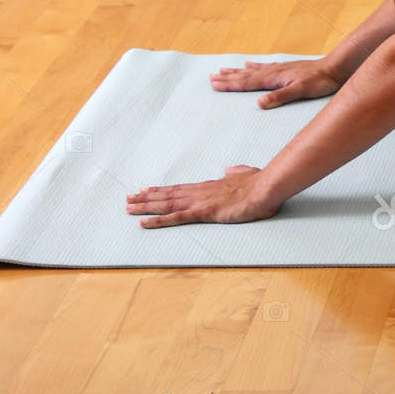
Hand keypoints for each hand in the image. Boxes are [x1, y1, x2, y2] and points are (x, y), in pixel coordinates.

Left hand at [126, 165, 281, 227]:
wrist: (266, 188)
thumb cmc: (259, 184)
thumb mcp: (246, 174)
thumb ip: (236, 172)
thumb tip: (229, 170)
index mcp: (209, 186)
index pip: (180, 189)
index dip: (161, 190)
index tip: (146, 190)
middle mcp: (199, 192)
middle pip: (167, 195)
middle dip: (146, 197)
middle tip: (128, 199)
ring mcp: (200, 202)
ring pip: (166, 204)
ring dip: (145, 207)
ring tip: (128, 208)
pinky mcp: (204, 212)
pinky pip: (175, 218)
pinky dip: (157, 220)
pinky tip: (143, 223)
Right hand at [209, 59, 340, 107]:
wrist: (334, 68)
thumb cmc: (319, 81)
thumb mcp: (300, 91)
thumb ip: (280, 97)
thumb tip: (259, 103)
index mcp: (274, 78)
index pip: (247, 83)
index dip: (230, 84)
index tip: (214, 84)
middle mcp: (273, 72)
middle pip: (245, 76)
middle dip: (228, 78)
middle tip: (211, 77)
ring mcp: (279, 69)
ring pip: (252, 70)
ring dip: (237, 71)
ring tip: (223, 69)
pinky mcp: (286, 69)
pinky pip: (264, 67)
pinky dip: (254, 66)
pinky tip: (249, 64)